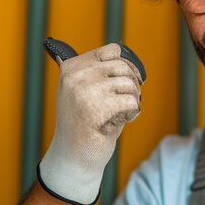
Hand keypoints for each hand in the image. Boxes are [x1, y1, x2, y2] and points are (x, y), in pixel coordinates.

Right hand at [38, 42, 144, 204]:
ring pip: (130, 84)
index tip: (126, 80)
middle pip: (124, 67)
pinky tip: (117, 122)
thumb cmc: (84, 123)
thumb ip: (97, 70)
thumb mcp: (84, 90)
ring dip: (132, 100)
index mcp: (72, 67)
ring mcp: (85, 90)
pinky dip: (131, 113)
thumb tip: (119, 48)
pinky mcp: (97, 107)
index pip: (112, 50)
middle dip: (132, 86)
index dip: (126, 67)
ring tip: (118, 113)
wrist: (73, 155)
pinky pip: (132, 101)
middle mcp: (76, 75)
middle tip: (124, 103)